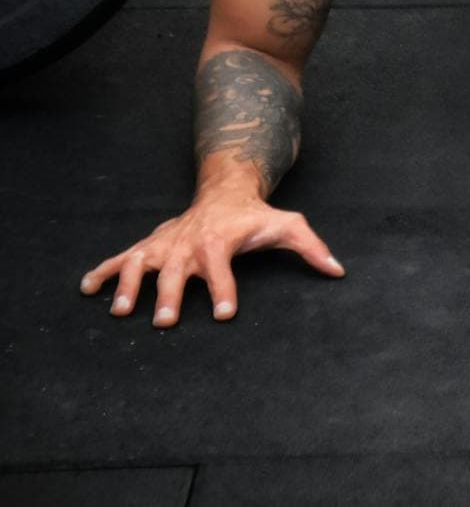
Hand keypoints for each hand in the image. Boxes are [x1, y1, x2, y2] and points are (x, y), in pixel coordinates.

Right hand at [79, 196, 344, 326]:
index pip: (224, 269)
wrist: (225, 191)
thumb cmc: (256, 217)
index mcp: (221, 242)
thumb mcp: (288, 226)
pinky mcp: (149, 245)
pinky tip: (86, 289)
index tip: (227, 313)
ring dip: (131, 286)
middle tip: (166, 322)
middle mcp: (189, 244)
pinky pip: (121, 258)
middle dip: (172, 297)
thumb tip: (338, 270)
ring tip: (123, 311)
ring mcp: (166, 245)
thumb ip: (311, 248)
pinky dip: (102, 272)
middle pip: (179, 272)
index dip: (226, 290)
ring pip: (142, 265)